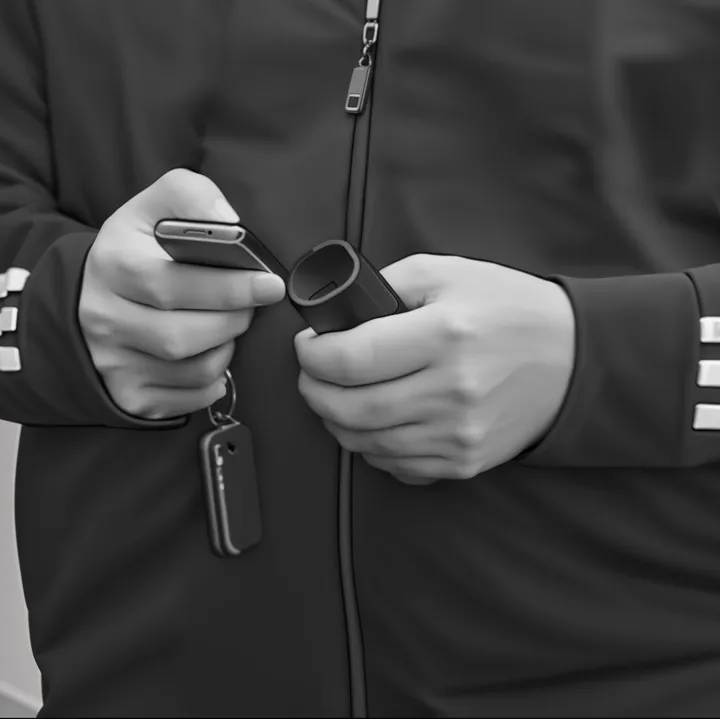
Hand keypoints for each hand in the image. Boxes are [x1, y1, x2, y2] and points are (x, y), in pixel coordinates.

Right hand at [79, 169, 285, 419]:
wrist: (92, 298)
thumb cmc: (137, 251)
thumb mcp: (152, 208)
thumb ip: (190, 196)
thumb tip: (230, 221)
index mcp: (112, 264)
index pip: (171, 283)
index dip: (227, 287)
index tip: (270, 284)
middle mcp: (104, 318)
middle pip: (182, 335)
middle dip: (233, 320)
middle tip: (252, 306)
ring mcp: (114, 362)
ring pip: (191, 370)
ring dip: (226, 349)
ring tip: (229, 327)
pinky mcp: (130, 395)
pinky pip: (190, 398)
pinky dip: (214, 380)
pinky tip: (213, 355)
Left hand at [295, 254, 574, 484]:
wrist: (571, 360)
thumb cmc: (508, 310)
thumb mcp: (448, 273)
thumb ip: (387, 286)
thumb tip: (337, 314)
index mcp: (444, 335)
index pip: (350, 359)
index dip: (312, 355)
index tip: (308, 345)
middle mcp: (451, 391)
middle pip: (350, 410)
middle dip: (313, 391)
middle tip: (312, 373)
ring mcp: (458, 434)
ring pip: (366, 443)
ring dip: (336, 421)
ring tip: (338, 395)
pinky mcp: (464, 461)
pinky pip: (396, 466)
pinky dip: (371, 446)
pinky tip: (376, 422)